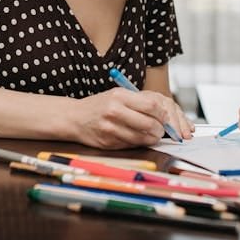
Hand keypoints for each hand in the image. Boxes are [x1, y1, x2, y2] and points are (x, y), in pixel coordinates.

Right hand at [74, 88, 191, 148]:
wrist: (75, 118)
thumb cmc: (100, 105)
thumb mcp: (117, 94)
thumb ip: (138, 101)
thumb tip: (163, 112)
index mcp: (119, 96)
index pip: (151, 106)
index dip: (162, 114)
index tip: (165, 117)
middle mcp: (114, 112)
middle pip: (149, 124)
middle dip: (160, 129)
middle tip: (161, 130)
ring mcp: (111, 129)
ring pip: (142, 138)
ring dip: (152, 139)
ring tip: (152, 135)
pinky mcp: (109, 143)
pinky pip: (132, 145)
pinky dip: (138, 143)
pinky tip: (137, 138)